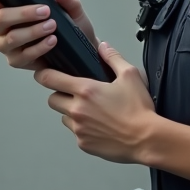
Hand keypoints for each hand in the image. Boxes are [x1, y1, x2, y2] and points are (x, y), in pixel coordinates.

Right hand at [0, 0, 98, 70]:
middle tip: (46, 10)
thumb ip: (67, 0)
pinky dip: (38, 47)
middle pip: (0, 18)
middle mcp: (2, 27)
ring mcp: (7, 45)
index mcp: (7, 7)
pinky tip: (52, 41)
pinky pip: (23, 55)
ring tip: (52, 26)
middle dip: (23, 13)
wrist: (78, 52)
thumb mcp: (72, 11)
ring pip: (11, 38)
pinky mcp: (16, 60)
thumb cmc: (68, 27)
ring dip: (32, 31)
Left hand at [34, 42, 157, 163]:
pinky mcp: (83, 143)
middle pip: (52, 99)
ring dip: (71, 113)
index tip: (43, 73)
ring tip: (91, 111)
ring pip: (63, 117)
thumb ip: (113, 58)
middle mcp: (77, 110)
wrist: (146, 139)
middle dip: (60, 94)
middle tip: (75, 94)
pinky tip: (98, 125)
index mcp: (85, 90)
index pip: (50, 79)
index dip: (43, 74)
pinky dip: (82, 128)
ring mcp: (79, 128)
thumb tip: (103, 47)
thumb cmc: (139, 110)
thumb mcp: (130, 75)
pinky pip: (75, 132)